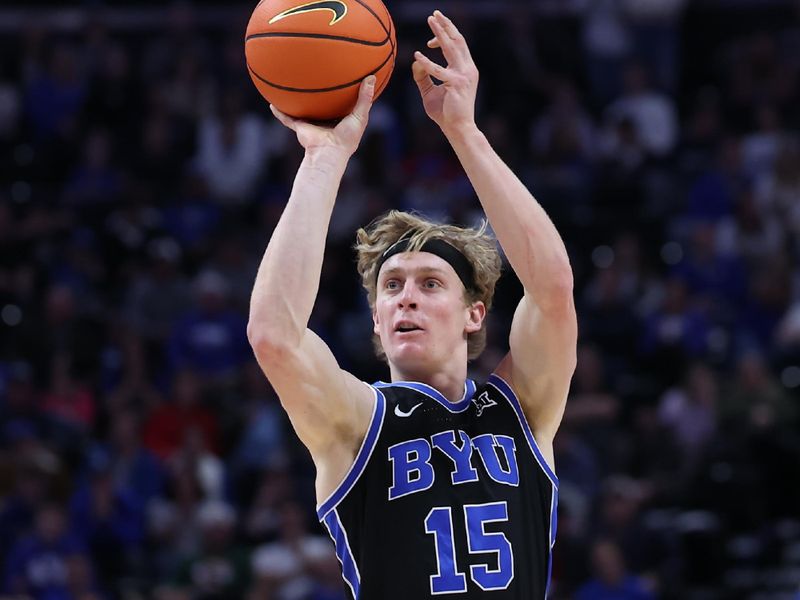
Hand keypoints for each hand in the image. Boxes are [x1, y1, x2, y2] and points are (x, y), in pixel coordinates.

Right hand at [270, 76, 375, 156]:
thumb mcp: (360, 116)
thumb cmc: (346, 138)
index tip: (341, 79)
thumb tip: (371, 76)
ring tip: (290, 87)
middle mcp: (324, 122)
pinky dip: (279, 112)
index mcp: (340, 120)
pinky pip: (287, 118)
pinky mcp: (300, 128)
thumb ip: (365, 97)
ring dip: (296, 102)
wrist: (329, 152)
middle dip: (317, 95)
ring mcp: (311, 125)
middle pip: (319, 105)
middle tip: (315, 77)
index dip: (340, 93)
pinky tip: (271, 103)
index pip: (340, 104)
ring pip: (302, 110)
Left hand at [412, 11, 477, 136]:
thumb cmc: (446, 113)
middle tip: (434, 13)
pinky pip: (438, 70)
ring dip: (440, 33)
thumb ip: (423, 76)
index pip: (457, 46)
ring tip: (431, 20)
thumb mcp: (430, 92)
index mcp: (465, 69)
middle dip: (446, 25)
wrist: (458, 129)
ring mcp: (464, 75)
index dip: (445, 37)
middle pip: (457, 40)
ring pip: (451, 48)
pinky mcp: (456, 84)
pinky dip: (427, 62)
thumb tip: (415, 62)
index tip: (431, 36)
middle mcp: (467, 69)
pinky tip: (418, 55)